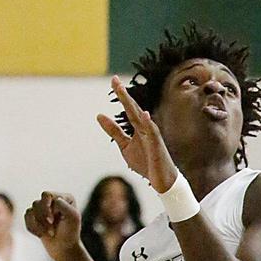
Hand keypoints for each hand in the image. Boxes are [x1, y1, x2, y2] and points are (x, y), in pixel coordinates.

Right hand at [24, 192, 81, 260]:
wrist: (64, 248)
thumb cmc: (70, 232)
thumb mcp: (72, 218)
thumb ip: (64, 206)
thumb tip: (54, 199)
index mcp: (64, 198)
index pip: (47, 195)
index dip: (46, 208)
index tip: (52, 221)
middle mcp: (53, 200)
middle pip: (37, 203)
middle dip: (42, 219)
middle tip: (51, 230)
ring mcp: (43, 208)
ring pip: (30, 210)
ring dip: (38, 225)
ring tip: (48, 233)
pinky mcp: (35, 217)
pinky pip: (27, 217)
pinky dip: (32, 228)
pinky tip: (41, 234)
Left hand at [97, 75, 178, 193]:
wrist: (161, 180)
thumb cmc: (146, 162)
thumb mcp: (125, 145)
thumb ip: (114, 131)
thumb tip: (99, 115)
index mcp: (138, 127)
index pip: (128, 108)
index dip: (121, 95)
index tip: (113, 80)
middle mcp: (146, 128)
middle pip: (134, 108)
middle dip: (124, 94)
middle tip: (114, 79)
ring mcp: (153, 136)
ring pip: (141, 117)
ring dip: (132, 105)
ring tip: (123, 93)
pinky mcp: (157, 146)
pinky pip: (153, 134)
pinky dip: (149, 123)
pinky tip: (145, 114)